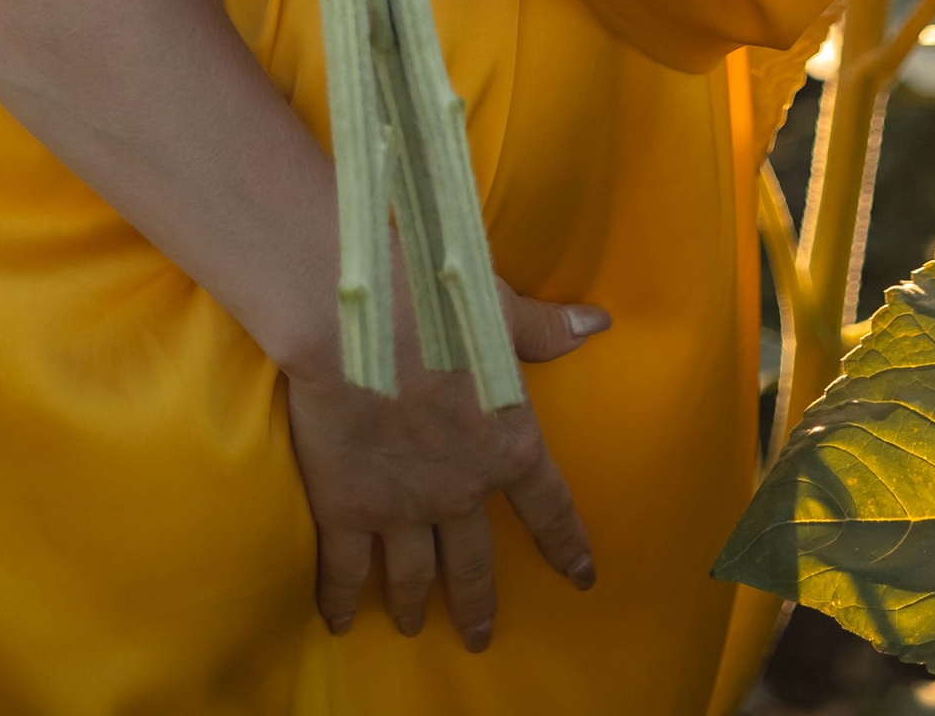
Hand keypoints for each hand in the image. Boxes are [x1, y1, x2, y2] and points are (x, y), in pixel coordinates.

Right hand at [284, 275, 604, 650]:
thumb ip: (545, 329)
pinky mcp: (346, 508)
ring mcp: (402, 507)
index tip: (580, 576)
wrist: (355, 316)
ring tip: (412, 624)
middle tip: (479, 635)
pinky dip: (340, 598)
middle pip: (475, 562)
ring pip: (414, 574)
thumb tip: (598, 321)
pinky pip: (346, 569)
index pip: (549, 508)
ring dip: (415, 603)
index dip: (567, 544)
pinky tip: (336, 619)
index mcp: (508, 445)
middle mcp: (460, 491)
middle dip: (478, 601)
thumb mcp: (501, 309)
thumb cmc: (436, 300)